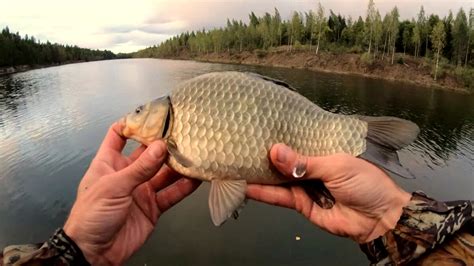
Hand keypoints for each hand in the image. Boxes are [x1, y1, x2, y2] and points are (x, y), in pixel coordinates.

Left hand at [63, 123, 200, 264]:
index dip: (133, 124)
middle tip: (182, 134)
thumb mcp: (113, 186)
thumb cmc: (91, 216)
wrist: (95, 252)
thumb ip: (139, 168)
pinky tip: (196, 179)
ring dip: (178, 165)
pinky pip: (171, 194)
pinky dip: (184, 187)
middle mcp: (126, 174)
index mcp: (109, 163)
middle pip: (148, 154)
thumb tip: (160, 147)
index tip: (152, 115)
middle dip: (164, 144)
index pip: (119, 135)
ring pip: (164, 173)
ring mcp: (141, 190)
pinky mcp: (153, 207)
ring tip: (194, 154)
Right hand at [246, 144, 410, 242]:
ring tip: (237, 166)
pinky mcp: (301, 204)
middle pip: (284, 161)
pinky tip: (248, 187)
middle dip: (264, 155)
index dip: (279, 136)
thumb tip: (275, 152)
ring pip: (278, 179)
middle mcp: (311, 167)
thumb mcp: (336, 165)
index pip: (297, 140)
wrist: (381, 218)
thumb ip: (304, 162)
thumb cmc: (366, 183)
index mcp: (323, 150)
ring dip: (260, 174)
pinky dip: (265, 193)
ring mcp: (305, 186)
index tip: (257, 130)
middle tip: (240, 148)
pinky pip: (281, 197)